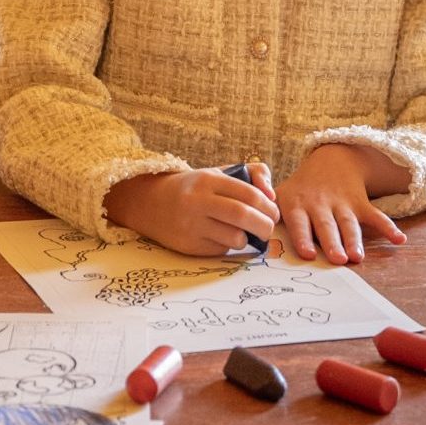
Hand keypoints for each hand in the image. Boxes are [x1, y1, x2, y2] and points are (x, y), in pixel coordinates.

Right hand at [104, 166, 278, 256]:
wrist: (151, 203)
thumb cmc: (195, 188)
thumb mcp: (219, 174)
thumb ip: (252, 175)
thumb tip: (272, 195)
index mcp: (207, 180)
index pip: (249, 194)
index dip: (268, 206)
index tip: (273, 213)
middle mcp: (197, 201)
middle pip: (243, 216)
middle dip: (264, 226)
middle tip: (268, 229)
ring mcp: (191, 225)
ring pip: (234, 238)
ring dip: (247, 239)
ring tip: (246, 234)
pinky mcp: (188, 246)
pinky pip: (221, 250)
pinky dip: (229, 246)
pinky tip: (223, 237)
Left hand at [274, 144, 408, 264]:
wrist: (331, 160)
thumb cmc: (299, 188)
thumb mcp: (278, 191)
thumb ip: (265, 209)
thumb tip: (250, 228)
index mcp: (297, 204)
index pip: (299, 222)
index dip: (303, 237)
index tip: (307, 254)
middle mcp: (319, 205)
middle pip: (326, 226)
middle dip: (332, 242)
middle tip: (336, 260)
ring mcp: (341, 204)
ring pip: (349, 223)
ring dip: (354, 239)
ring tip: (357, 257)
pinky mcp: (360, 204)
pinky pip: (375, 216)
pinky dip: (389, 227)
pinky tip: (399, 240)